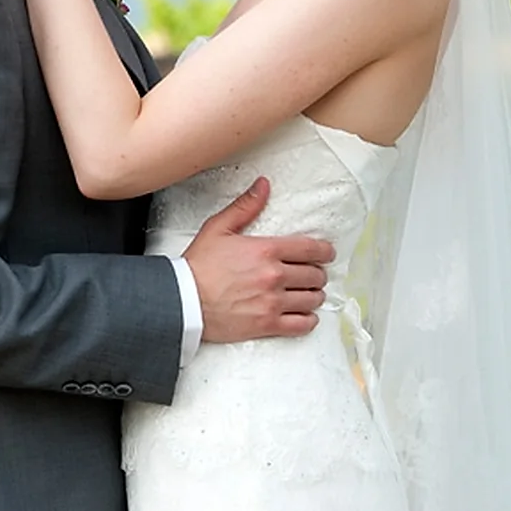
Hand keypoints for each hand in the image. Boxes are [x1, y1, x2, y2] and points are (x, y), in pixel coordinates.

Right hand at [181, 178, 335, 341]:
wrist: (183, 300)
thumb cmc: (199, 266)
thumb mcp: (218, 228)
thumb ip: (245, 207)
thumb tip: (264, 186)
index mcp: (266, 250)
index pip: (310, 249)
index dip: (325, 251)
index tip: (327, 253)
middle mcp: (274, 276)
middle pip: (315, 275)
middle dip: (317, 274)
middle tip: (311, 274)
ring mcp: (273, 302)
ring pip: (313, 299)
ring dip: (314, 295)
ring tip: (307, 293)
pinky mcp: (268, 324)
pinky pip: (303, 324)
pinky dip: (309, 320)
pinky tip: (304, 315)